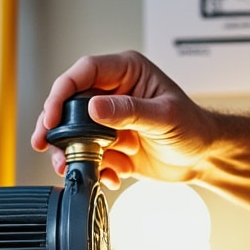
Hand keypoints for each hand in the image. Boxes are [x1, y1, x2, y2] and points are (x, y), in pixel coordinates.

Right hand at [31, 51, 217, 187]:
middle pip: (70, 103)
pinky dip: (94, 169)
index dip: (62, 92)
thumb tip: (95, 107)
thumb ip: (129, 111)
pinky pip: (89, 156)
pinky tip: (111, 177)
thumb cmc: (194, 128)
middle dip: (56, 125)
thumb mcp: (164, 116)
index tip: (52, 115)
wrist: (204, 158)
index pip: (83, 72)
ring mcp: (110, 121)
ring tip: (70, 167)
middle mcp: (114, 93)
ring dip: (70, 152)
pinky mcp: (110, 146)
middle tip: (45, 143)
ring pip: (74, 132)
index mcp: (126, 72)